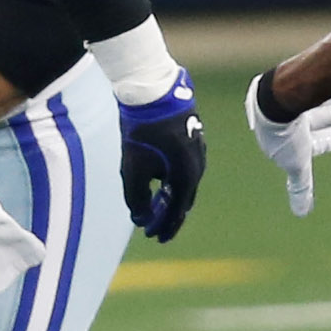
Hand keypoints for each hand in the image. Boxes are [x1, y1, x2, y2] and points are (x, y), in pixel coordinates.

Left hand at [117, 69, 204, 241]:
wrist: (151, 91)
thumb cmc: (141, 131)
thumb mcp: (133, 168)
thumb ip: (136, 197)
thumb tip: (141, 219)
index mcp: (186, 175)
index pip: (178, 211)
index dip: (165, 227)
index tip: (154, 238)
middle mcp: (197, 165)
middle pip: (184, 199)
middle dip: (168, 216)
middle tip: (156, 229)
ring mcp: (197, 150)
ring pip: (185, 183)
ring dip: (170, 198)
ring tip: (157, 208)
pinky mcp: (191, 138)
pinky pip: (184, 167)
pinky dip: (172, 181)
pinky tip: (161, 181)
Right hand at [246, 70, 330, 216]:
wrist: (277, 98)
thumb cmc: (284, 133)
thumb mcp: (296, 164)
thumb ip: (301, 186)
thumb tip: (301, 214)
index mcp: (283, 135)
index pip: (311, 139)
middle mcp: (285, 113)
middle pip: (317, 115)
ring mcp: (287, 91)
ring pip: (319, 94)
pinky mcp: (293, 71)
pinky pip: (319, 76)